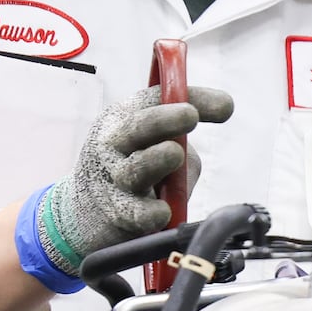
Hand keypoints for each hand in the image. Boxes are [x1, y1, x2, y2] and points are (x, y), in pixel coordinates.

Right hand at [35, 85, 232, 275]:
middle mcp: (115, 142)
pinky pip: (134, 212)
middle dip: (166, 119)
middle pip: (138, 127)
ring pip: (135, 168)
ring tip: (173, 154)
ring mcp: (112, 178)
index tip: (226, 106)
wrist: (84, 212)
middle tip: (190, 115)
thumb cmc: (134, 170)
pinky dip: (149, 212)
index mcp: (126, 116)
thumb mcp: (156, 147)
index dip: (195, 97)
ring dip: (155, 160)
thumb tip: (186, 154)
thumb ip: (181, 147)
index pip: (159, 99)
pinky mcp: (115, 212)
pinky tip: (162, 211)